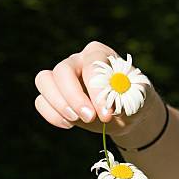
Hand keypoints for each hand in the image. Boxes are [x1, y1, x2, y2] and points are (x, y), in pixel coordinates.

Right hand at [34, 41, 160, 138]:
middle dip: (74, 97)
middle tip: (89, 118)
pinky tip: (70, 125)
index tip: (107, 114)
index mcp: (98, 54)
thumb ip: (126, 95)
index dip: (96, 91)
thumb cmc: (133, 100)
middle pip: (62, 71)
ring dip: (58, 104)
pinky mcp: (54, 96)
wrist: (125, 114)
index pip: (91, 65)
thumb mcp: (138, 97)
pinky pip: (40, 101)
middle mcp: (77, 61)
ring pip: (44, 81)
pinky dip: (52, 115)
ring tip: (77, 121)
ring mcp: (62, 77)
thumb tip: (107, 101)